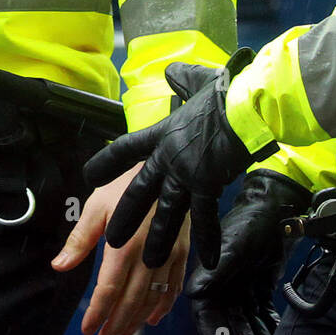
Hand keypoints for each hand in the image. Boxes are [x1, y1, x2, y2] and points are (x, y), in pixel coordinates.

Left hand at [52, 161, 190, 334]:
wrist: (168, 162)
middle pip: (132, 301)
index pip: (109, 289)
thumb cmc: (127, 181)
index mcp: (124, 243)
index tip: (87, 328)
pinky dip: (164, 306)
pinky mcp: (182, 251)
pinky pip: (174, 286)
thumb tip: (59, 265)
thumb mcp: (97, 204)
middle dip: (116, 324)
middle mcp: (148, 254)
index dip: (97, 312)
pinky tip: (153, 317)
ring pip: (153, 299)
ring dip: (137, 321)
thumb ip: (80, 239)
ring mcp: (168, 254)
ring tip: (123, 334)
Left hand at [83, 50, 271, 268]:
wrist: (245, 107)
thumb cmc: (224, 93)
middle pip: (140, 191)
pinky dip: (208, 241)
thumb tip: (171, 72)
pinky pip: (204, 219)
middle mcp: (168, 157)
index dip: (107, 163)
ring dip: (158, 239)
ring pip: (167, 213)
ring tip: (149, 262)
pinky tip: (207, 261)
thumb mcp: (196, 81)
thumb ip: (181, 79)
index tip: (90, 176)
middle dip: (125, 216)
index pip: (125, 148)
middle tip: (112, 238)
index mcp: (162, 132)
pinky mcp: (208, 186)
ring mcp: (187, 174)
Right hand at [187, 171, 310, 334]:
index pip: (207, 314)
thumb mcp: (233, 247)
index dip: (214, 333)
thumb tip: (193, 293)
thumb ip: (214, 272)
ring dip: (255, 334)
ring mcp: (242, 285)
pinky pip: (261, 311)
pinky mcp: (259, 284)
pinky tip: (274, 329)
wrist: (277, 209)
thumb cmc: (251, 222)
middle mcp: (223, 284)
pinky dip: (267, 323)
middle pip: (228, 322)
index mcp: (210, 276)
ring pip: (246, 320)